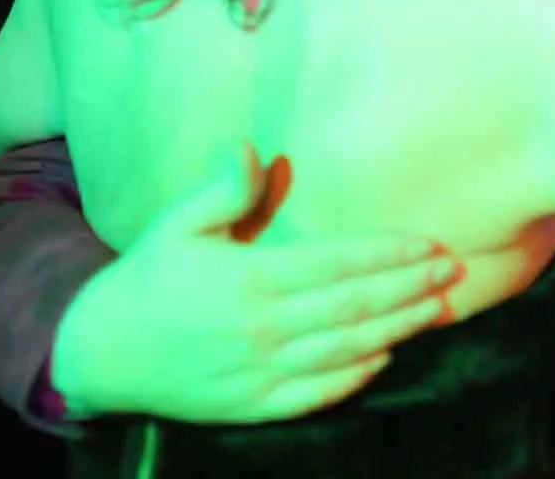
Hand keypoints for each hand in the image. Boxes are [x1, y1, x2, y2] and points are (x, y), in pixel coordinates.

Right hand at [52, 143, 458, 423]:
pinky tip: (384, 357)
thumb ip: (221, 189)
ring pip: (346, 350)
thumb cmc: (146, 279)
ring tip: (436, 309)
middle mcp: (262, 327)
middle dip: (409, 287)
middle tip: (452, 271)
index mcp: (249, 278)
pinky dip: (355, 377)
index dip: (388, 253)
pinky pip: (316, 394)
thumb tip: (251, 148)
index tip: (428, 243)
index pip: (337, 262)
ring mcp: (260, 371)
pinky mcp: (253, 405)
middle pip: (354, 306)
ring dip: (397, 328)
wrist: (102, 353)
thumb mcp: (177, 224)